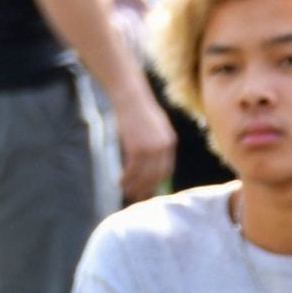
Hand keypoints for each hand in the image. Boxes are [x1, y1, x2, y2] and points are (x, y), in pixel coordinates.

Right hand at [113, 90, 177, 204]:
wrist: (130, 95)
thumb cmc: (138, 109)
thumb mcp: (155, 126)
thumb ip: (157, 142)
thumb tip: (152, 161)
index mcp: (170, 141)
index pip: (166, 169)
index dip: (157, 182)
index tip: (149, 190)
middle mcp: (164, 147)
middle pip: (156, 176)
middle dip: (146, 189)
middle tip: (137, 197)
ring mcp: (151, 148)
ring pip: (144, 175)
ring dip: (134, 186)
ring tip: (127, 193)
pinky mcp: (137, 147)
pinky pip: (133, 169)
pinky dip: (126, 178)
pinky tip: (120, 182)